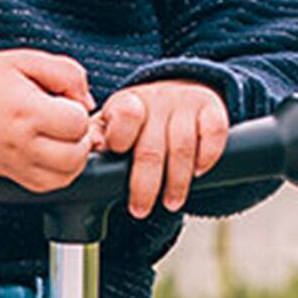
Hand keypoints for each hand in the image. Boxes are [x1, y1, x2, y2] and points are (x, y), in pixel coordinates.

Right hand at [0, 49, 93, 191]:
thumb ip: (68, 74)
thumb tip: (88, 103)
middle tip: (66, 121)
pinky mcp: (11, 175)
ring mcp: (14, 163)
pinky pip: (48, 187)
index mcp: (25, 111)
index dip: (78, 110)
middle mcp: (19, 143)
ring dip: (72, 157)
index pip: (77, 123)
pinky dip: (58, 172)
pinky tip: (51, 151)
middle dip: (80, 137)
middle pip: (75, 155)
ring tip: (60, 137)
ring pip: (66, 176)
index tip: (64, 102)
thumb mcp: (29, 59)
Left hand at [90, 80, 229, 216]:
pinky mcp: (211, 108)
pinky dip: (208, 156)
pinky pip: (214, 133)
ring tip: (171, 203)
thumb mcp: (112, 122)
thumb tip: (84, 154)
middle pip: (151, 148)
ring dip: (177, 181)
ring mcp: (185, 103)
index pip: (125, 117)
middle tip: (140, 210)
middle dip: (145, 185)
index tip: (118, 158)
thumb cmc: (139, 117)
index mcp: (126, 103)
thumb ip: (96, 138)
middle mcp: (156, 100)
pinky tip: (199, 172)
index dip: (120, 140)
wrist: (177, 86)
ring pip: (182, 147)